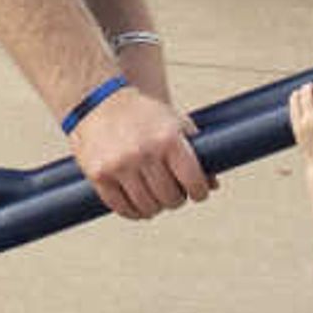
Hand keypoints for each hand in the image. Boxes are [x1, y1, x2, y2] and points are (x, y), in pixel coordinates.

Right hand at [72, 81, 209, 219]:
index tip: (197, 193)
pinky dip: (132, 212)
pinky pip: (121, 208)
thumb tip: (213, 184)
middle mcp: (144, 152)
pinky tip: (137, 205)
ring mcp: (120, 165)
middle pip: (170, 198)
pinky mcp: (99, 174)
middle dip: (175, 199)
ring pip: (147, 207)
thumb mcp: (174, 123)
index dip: (199, 192)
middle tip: (173, 193)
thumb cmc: (143, 114)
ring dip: (154, 208)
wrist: (98, 100)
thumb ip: (197, 151)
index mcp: (168, 138)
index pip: (193, 181)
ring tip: (155, 199)